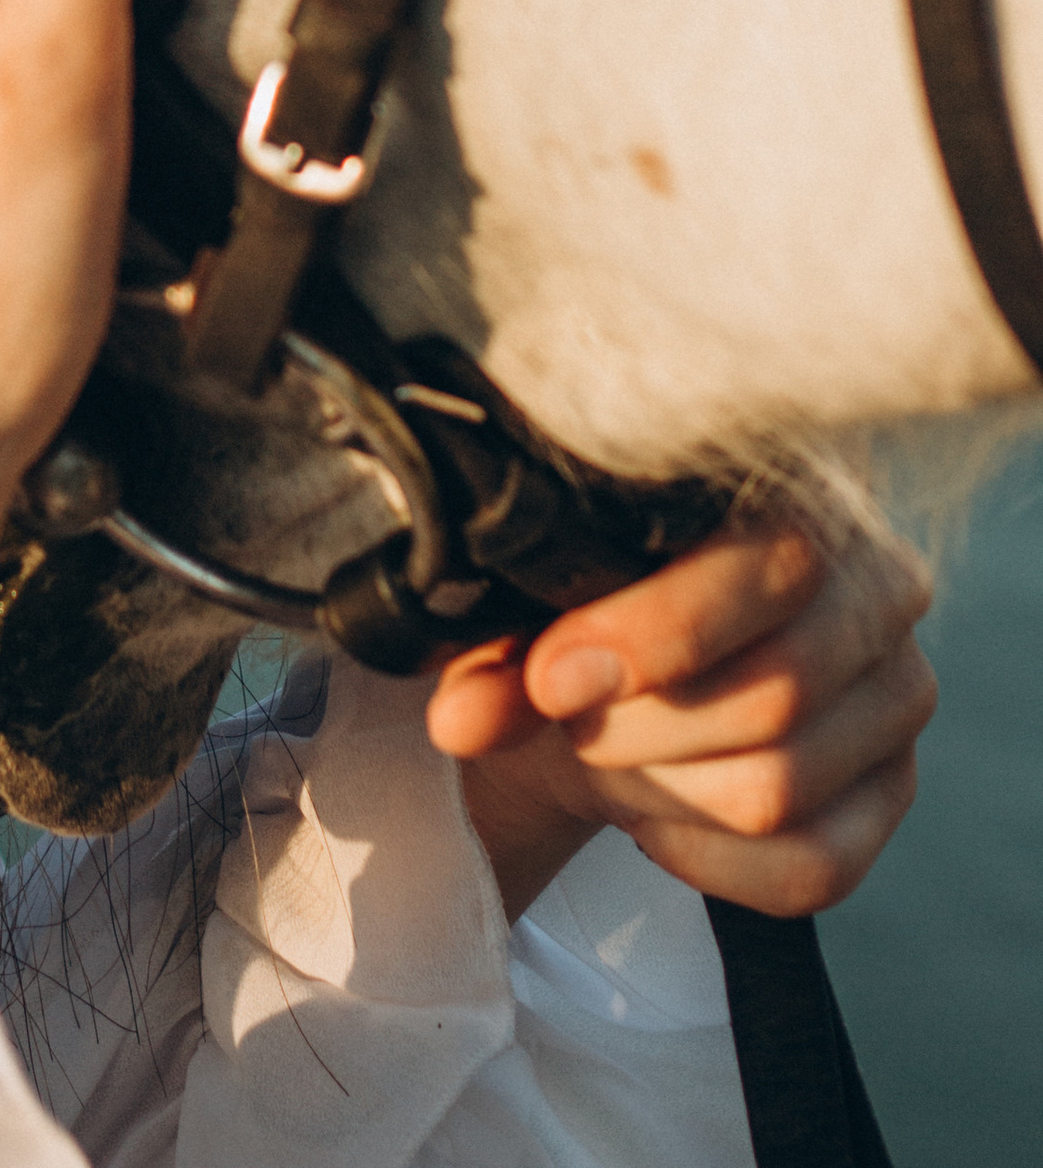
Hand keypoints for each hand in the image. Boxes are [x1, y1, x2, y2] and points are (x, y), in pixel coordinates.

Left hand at [429, 516, 934, 925]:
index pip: (772, 568)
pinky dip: (704, 858)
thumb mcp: (536, 595)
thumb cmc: (587, 593)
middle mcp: (879, 588)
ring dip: (659, 790)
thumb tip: (461, 722)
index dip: (652, 635)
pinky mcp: (891, 794)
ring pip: (778, 790)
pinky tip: (649, 816)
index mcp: (801, 491)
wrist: (622, 656)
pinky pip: (811, 868)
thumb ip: (498, 652)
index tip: (550, 678)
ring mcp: (899, 697)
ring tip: (607, 752)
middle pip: (776, 697)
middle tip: (564, 717)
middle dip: (636, 728)